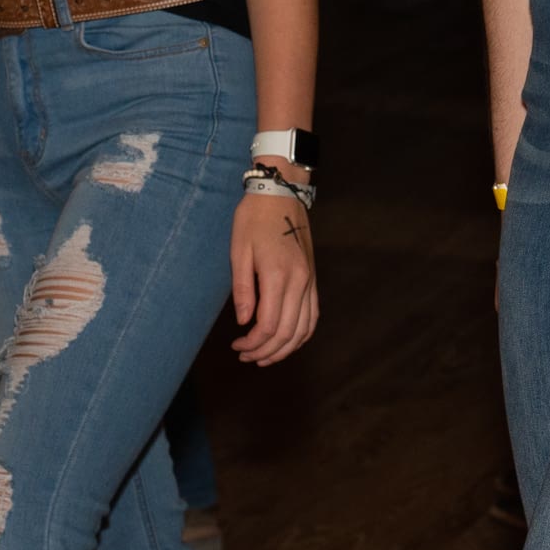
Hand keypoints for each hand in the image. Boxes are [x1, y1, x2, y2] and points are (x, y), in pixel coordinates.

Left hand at [230, 187, 318, 364]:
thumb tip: (244, 322)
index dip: (252, 343)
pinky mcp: (313, 278)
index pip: (269, 325)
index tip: (236, 345)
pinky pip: (313, 315)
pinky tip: (287, 340)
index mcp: (278, 275)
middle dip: (266, 351)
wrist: (281, 193)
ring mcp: (310, 281)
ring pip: (304, 328)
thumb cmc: (254, 219)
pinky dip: (302, 334)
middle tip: (245, 356)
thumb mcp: (239, 251)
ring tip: (264, 356)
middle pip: (287, 332)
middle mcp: (300, 282)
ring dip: (285, 348)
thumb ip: (243, 289)